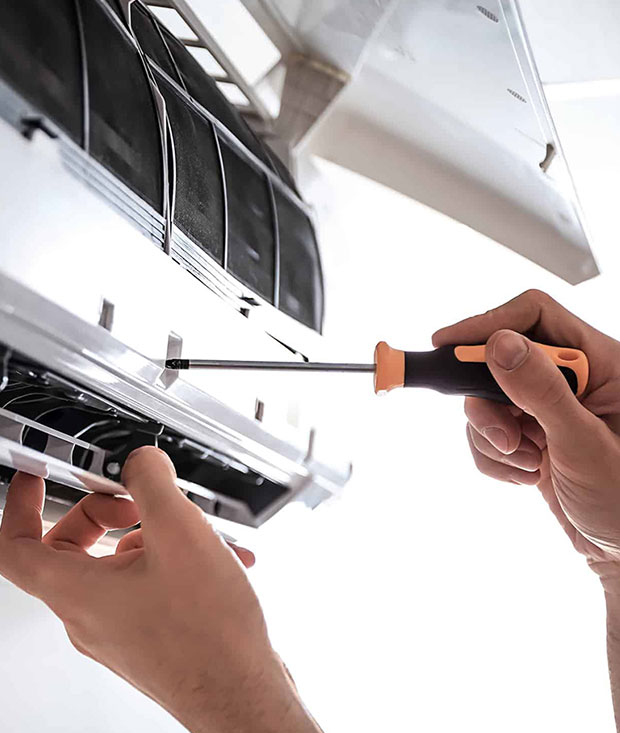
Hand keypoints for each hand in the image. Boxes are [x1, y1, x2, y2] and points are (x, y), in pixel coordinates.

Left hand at [0, 447, 320, 732]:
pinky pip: (146, 585)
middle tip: (135, 500)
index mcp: (79, 591)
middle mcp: (91, 615)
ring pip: (117, 565)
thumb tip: (140, 462)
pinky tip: (217, 557)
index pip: (16, 545)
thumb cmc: (208, 632)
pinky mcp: (148, 636)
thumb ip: (151, 482)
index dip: (20, 503)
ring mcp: (120, 629)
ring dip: (151, 536)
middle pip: (71, 550)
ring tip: (195, 531)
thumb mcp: (179, 532)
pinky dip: (174, 561)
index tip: (35, 476)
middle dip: (104, 512)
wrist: (242, 691)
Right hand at [433, 290, 619, 589]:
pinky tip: (528, 476)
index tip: (448, 345)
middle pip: (499, 359)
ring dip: (494, 437)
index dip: (489, 323)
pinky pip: (486, 431)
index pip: (536, 316)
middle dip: (491, 405)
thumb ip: (542, 392)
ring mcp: (547, 407)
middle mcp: (573, 379)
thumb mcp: (584, 445)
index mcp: (602, 363)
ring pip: (487, 399)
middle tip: (503, 437)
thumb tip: (498, 345)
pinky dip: (494, 457)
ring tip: (528, 464)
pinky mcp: (529, 433)